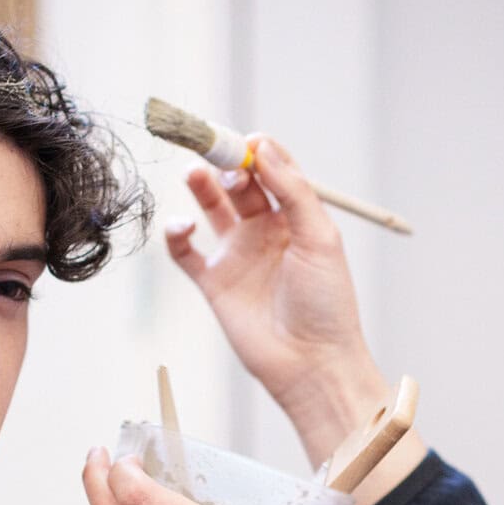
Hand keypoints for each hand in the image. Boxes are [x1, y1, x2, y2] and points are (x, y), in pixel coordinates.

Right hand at [164, 136, 389, 461]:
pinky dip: (177, 234)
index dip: (259, 151)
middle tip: (214, 150)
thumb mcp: (318, 238)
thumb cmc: (327, 305)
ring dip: (201, 186)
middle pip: (239, 183)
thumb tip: (263, 145)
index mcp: (297, 219)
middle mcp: (267, 232)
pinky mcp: (215, 284)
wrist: (312, 364)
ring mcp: (239, 256)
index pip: (274, 171)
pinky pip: (186, 251)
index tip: (247, 140)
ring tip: (195, 172)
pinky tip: (183, 225)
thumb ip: (292, 191)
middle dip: (226, 161)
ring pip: (211, 208)